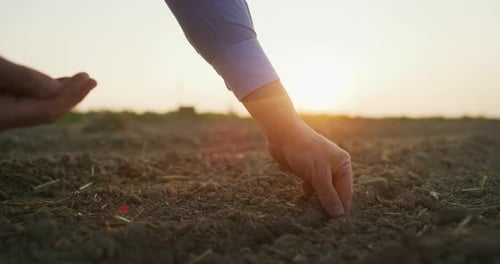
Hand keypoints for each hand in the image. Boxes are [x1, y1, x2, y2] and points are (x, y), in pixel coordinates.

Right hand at [0, 57, 95, 130]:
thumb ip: (21, 78)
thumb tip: (56, 90)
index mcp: (2, 117)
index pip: (47, 111)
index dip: (69, 94)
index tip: (86, 78)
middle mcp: (4, 120)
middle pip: (46, 113)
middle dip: (71, 96)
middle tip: (93, 81)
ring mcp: (5, 113)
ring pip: (40, 108)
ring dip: (63, 93)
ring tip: (84, 80)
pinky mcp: (4, 106)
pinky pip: (30, 102)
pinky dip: (47, 91)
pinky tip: (60, 82)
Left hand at [243, 80, 352, 217]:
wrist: (282, 134)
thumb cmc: (304, 150)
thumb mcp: (318, 174)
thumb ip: (328, 194)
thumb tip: (338, 214)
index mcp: (343, 164)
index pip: (346, 192)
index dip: (341, 208)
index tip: (335, 224)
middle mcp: (334, 166)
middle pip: (335, 192)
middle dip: (329, 204)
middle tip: (322, 220)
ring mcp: (320, 168)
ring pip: (322, 190)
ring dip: (318, 200)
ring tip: (313, 213)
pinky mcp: (307, 170)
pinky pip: (311, 186)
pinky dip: (308, 193)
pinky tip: (304, 198)